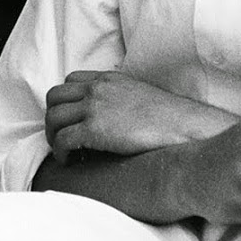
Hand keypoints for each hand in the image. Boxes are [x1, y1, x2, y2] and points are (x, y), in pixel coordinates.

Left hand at [46, 70, 238, 159]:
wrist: (187, 128)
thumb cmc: (171, 119)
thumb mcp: (141, 95)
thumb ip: (121, 97)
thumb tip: (114, 114)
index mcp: (108, 79)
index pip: (71, 80)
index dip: (65, 100)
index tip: (69, 117)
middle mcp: (97, 89)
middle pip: (55, 96)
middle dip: (53, 116)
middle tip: (59, 135)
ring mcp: (94, 107)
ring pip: (54, 117)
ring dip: (53, 135)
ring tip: (62, 151)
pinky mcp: (94, 129)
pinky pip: (63, 139)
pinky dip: (60, 151)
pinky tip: (68, 161)